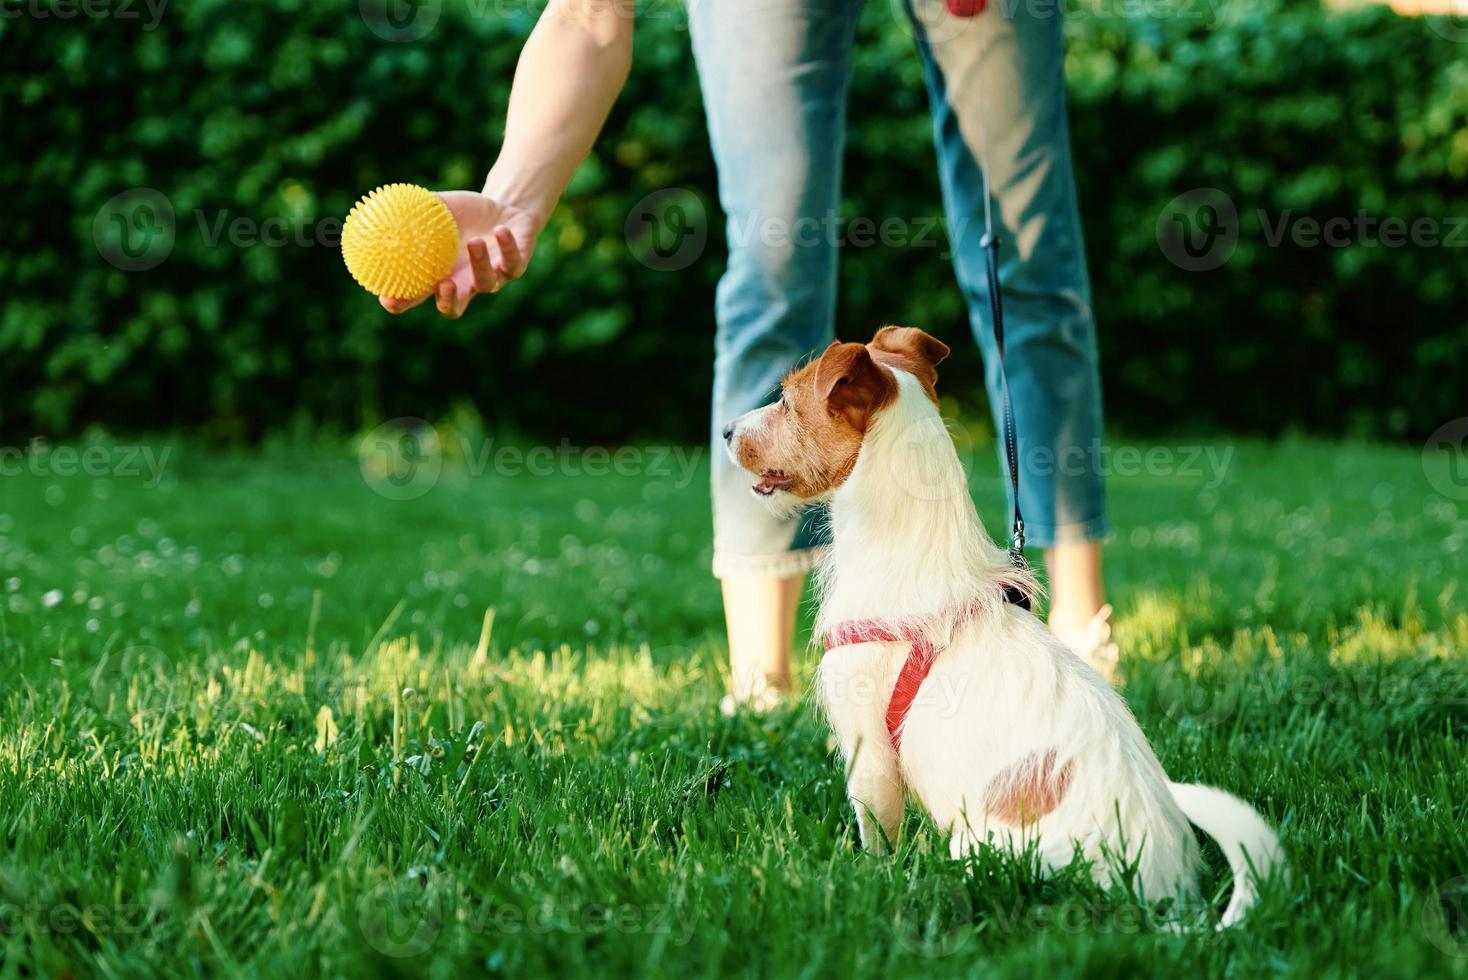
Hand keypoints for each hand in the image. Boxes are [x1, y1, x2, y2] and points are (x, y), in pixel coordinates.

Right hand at [379, 190, 540, 317]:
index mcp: (441, 274)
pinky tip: (501, 230)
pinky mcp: (515, 266)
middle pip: (453, 308)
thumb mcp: (441, 209)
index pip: (416, 296)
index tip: (388, 298)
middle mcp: (466, 283)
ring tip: (474, 241)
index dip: (403, 303)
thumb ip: (416, 212)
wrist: (505, 209)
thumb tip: (384, 206)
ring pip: (486, 284)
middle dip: (447, 301)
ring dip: (479, 264)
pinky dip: (507, 247)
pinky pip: (512, 263)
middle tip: (442, 284)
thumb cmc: (467, 213)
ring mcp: (492, 277)